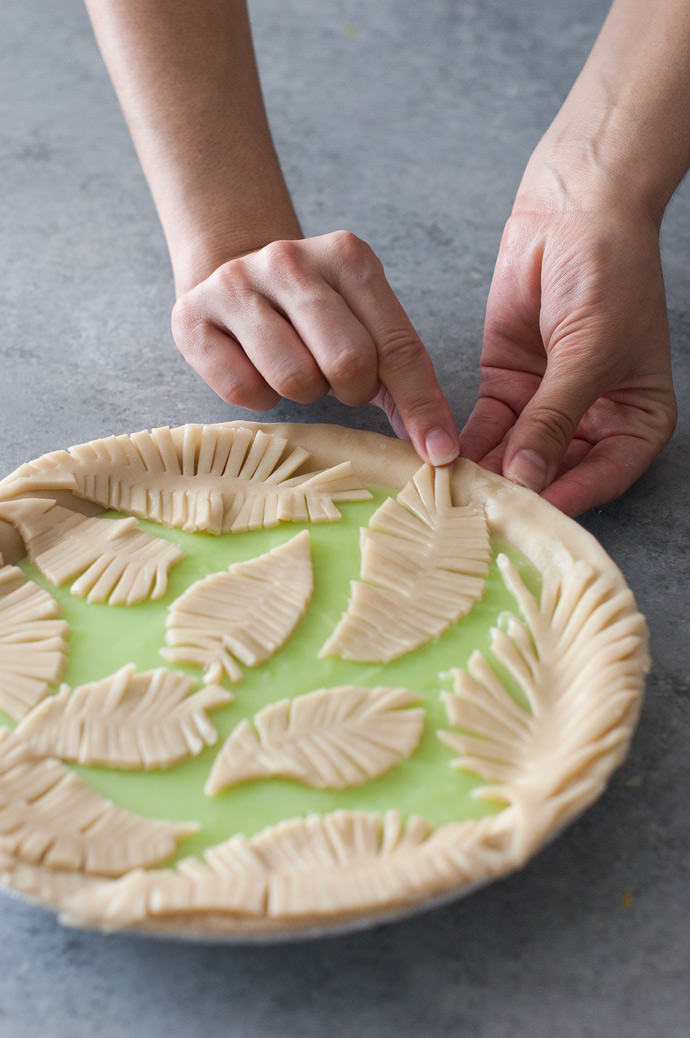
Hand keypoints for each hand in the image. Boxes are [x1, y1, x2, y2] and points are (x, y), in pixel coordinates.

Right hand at [171, 230, 459, 466]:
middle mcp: (290, 260)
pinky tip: (258, 370)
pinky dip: (260, 397)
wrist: (229, 274)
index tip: (439, 452)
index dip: (422, 405)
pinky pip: (244, 391)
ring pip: (293, 379)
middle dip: (352, 390)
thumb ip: (405, 379)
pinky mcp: (192, 317)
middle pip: (347, 362)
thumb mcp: (366, 326)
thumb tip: (439, 448)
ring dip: (305, 393)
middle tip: (338, 381)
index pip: (399, 346)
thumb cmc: (311, 317)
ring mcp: (236, 284)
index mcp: (348, 256)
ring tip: (298, 370)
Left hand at [459, 205, 676, 515]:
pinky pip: (489, 427)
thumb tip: (528, 478)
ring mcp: (547, 404)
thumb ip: (555, 419)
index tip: (536, 514)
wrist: (575, 210)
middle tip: (486, 509)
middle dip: (524, 488)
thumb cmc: (608, 275)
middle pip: (558, 470)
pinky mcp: (508, 385)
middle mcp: (593, 418)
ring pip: (519, 453)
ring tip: (460, 491)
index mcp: (636, 417)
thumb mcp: (589, 353)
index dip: (573, 496)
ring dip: (491, 470)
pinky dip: (471, 443)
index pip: (607, 474)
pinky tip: (447, 462)